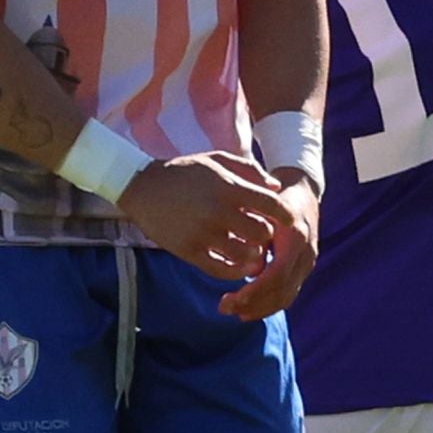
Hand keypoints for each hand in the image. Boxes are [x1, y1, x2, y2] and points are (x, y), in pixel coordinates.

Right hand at [117, 150, 290, 280]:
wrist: (144, 187)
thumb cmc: (186, 171)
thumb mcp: (218, 161)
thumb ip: (250, 171)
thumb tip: (276, 186)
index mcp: (228, 186)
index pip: (269, 204)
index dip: (284, 214)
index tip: (288, 221)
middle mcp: (218, 211)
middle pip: (260, 232)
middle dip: (267, 236)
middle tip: (265, 237)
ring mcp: (203, 233)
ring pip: (243, 255)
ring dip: (253, 256)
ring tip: (252, 252)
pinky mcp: (188, 251)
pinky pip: (219, 269)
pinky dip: (234, 271)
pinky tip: (237, 265)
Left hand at [218, 176, 319, 320]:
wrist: (303, 189)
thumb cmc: (275, 195)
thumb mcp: (263, 206)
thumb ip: (254, 230)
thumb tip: (247, 264)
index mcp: (295, 237)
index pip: (277, 275)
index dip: (255, 291)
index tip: (231, 299)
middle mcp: (306, 253)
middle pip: (282, 291)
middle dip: (253, 305)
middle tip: (224, 308)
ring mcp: (307, 262)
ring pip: (287, 297)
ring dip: (260, 309)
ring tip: (234, 311)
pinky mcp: (304, 268)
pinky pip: (289, 293)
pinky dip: (269, 304)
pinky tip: (249, 308)